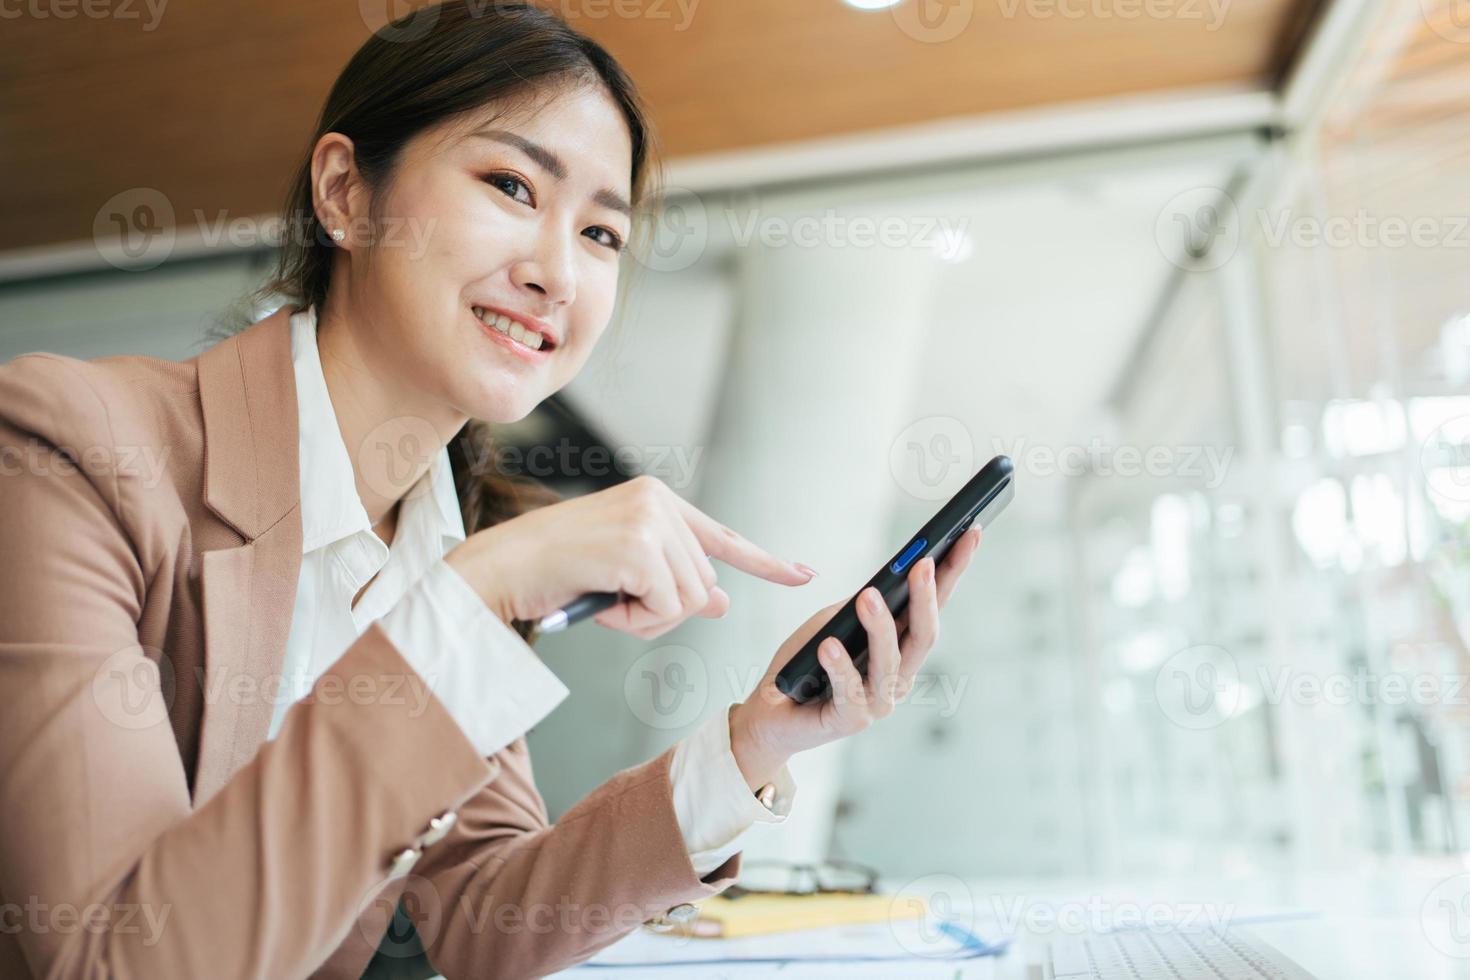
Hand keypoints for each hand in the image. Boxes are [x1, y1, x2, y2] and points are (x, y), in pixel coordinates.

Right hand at [445, 475, 815, 638]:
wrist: (500, 570)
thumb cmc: (554, 574)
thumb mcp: (623, 579)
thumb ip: (673, 585)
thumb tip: (722, 602)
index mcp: (656, 499)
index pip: (722, 537)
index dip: (765, 562)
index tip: (803, 574)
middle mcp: (658, 501)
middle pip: (703, 585)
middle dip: (661, 610)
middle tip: (611, 599)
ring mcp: (650, 521)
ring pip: (689, 602)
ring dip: (645, 618)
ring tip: (602, 596)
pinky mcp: (639, 547)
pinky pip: (667, 610)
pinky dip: (635, 622)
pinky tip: (601, 600)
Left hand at [727, 528, 981, 789]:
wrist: (773, 715)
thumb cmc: (806, 665)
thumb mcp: (832, 623)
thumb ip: (858, 608)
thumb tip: (882, 582)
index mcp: (902, 650)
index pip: (934, 606)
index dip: (954, 571)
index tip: (971, 533)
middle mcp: (899, 676)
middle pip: (924, 634)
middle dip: (927, 597)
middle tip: (924, 563)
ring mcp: (878, 701)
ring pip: (890, 660)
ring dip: (880, 626)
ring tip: (869, 596)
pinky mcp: (850, 720)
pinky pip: (849, 690)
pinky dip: (840, 666)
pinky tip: (829, 646)